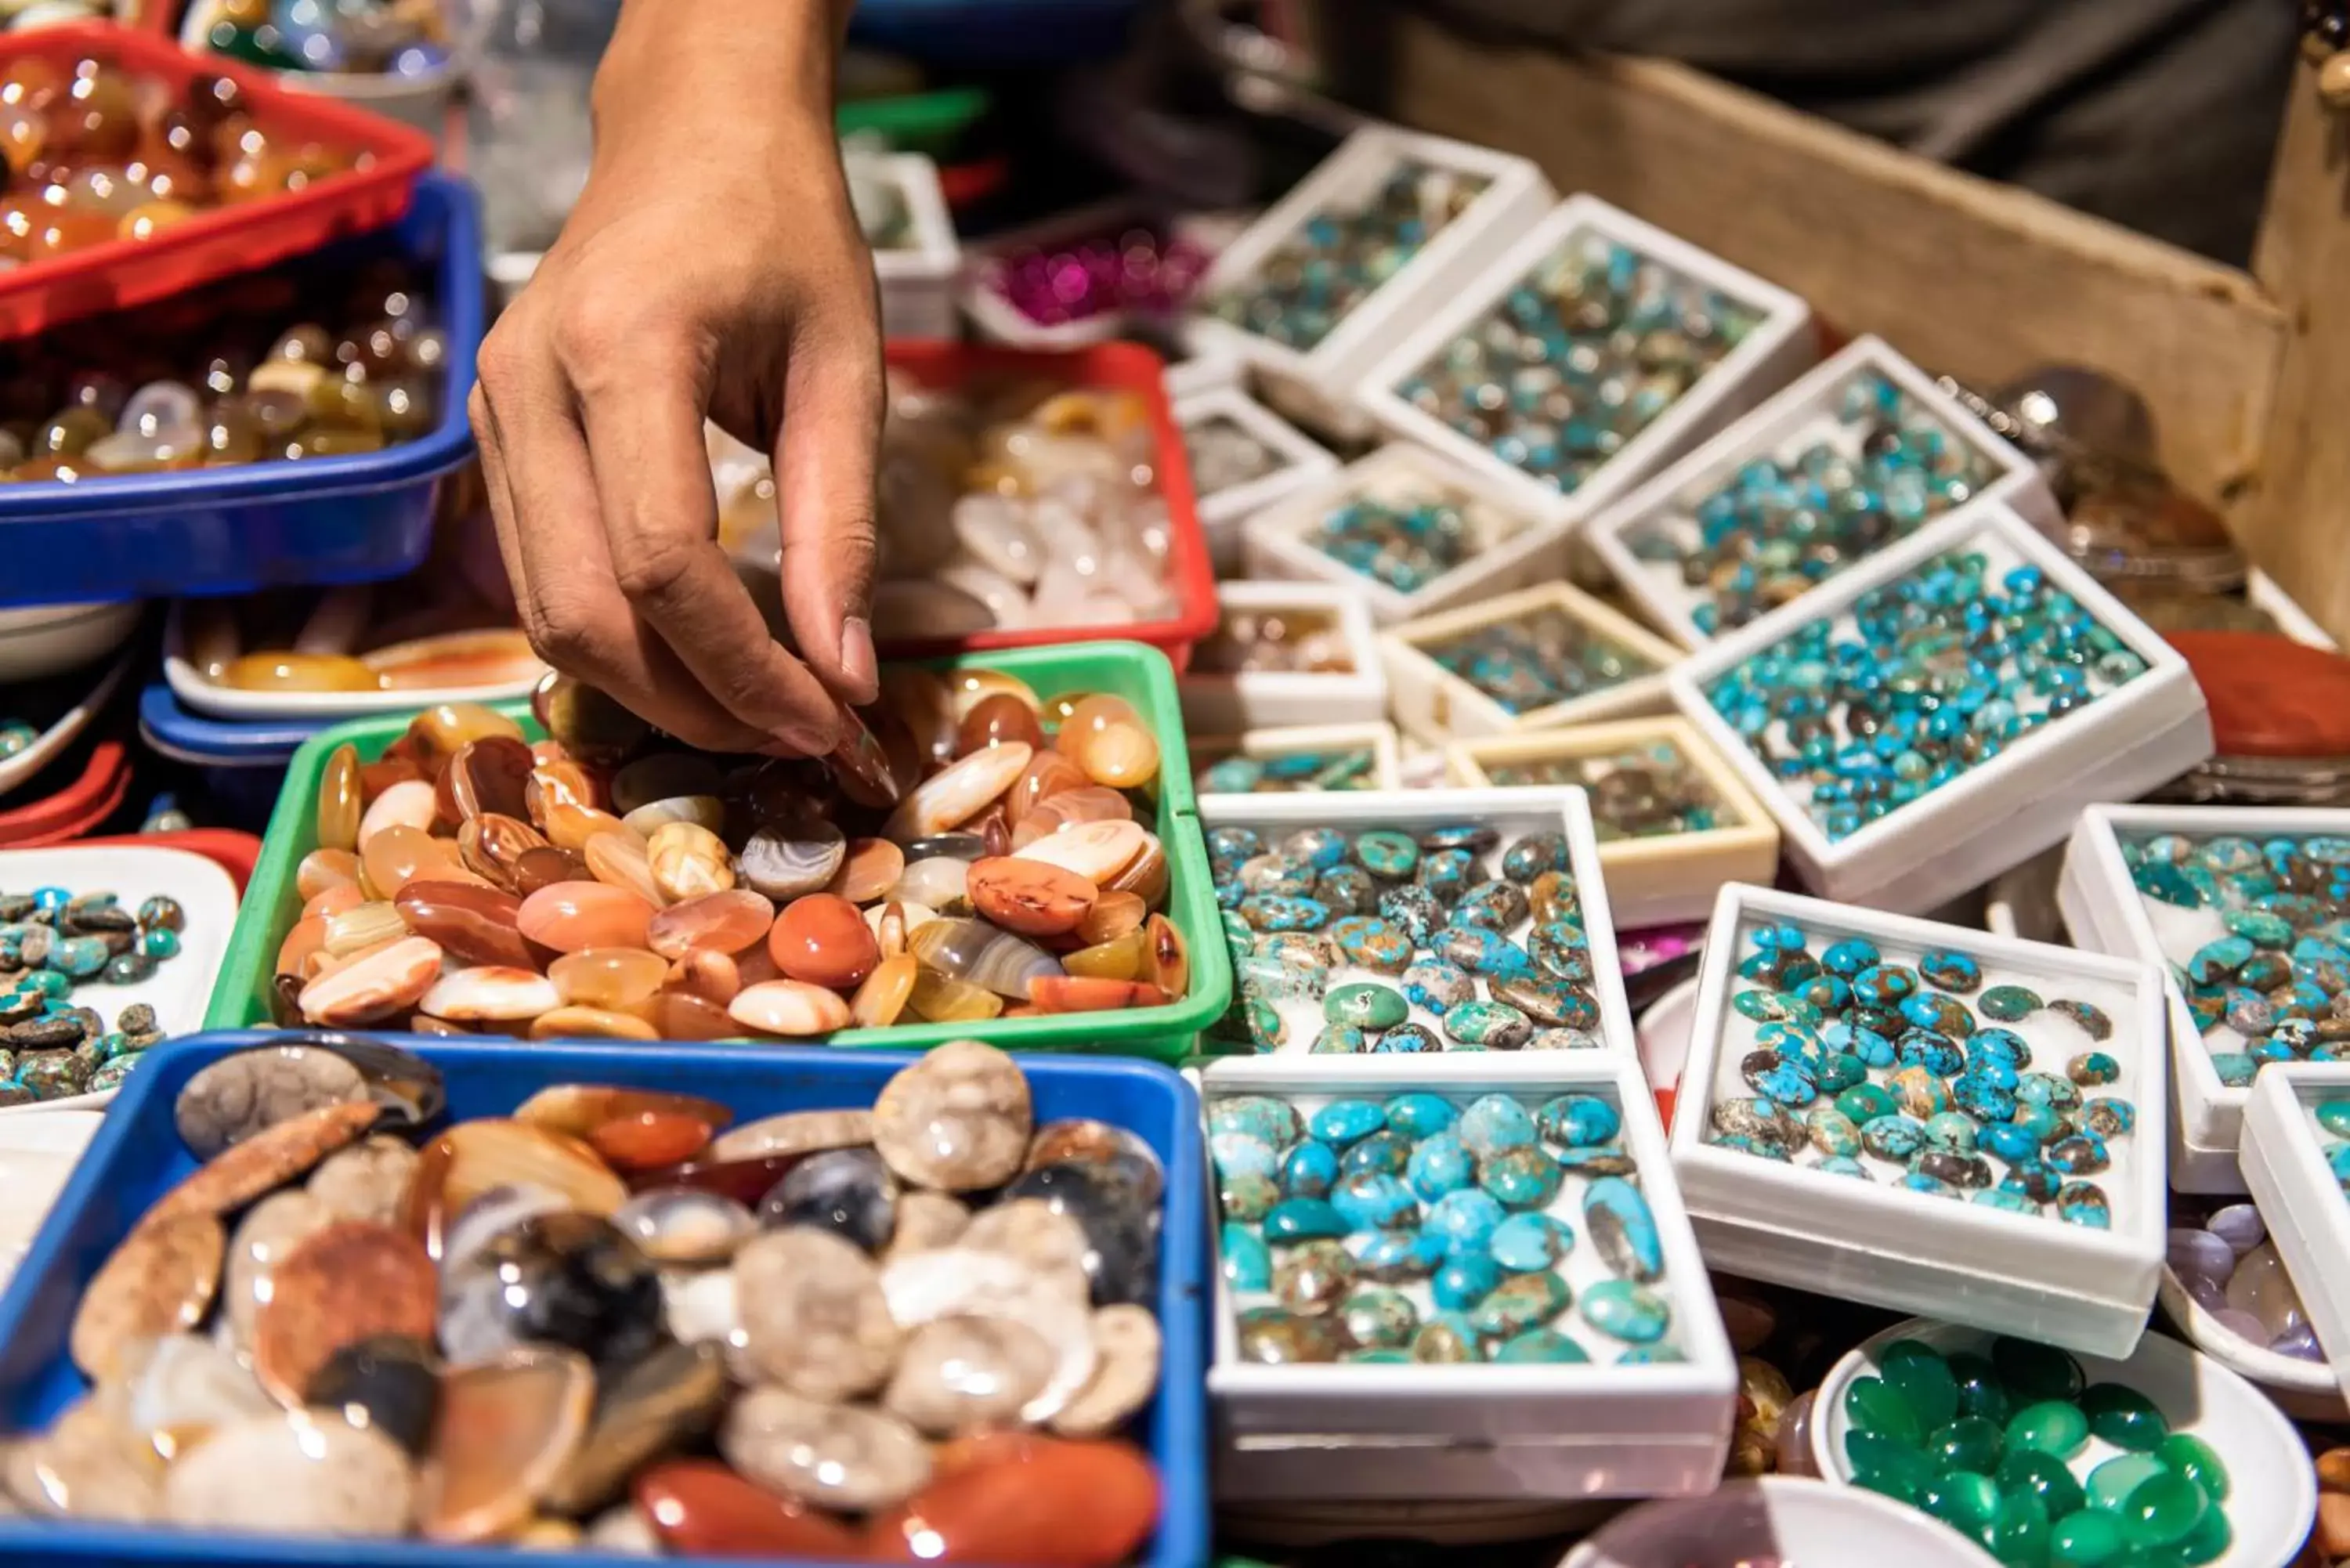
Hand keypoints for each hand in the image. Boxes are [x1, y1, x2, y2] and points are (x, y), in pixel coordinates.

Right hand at [470, 0, 878, 756]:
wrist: (693, 135)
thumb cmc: (785, 233)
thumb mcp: (846, 371)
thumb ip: (840, 529)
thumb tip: (845, 676)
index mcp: (624, 346)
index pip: (664, 562)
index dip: (745, 667)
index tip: (829, 720)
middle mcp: (527, 382)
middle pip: (586, 610)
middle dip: (695, 703)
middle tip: (798, 739)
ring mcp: (491, 409)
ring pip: (546, 611)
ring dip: (652, 688)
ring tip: (757, 714)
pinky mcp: (491, 433)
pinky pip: (539, 574)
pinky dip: (617, 639)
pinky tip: (699, 660)